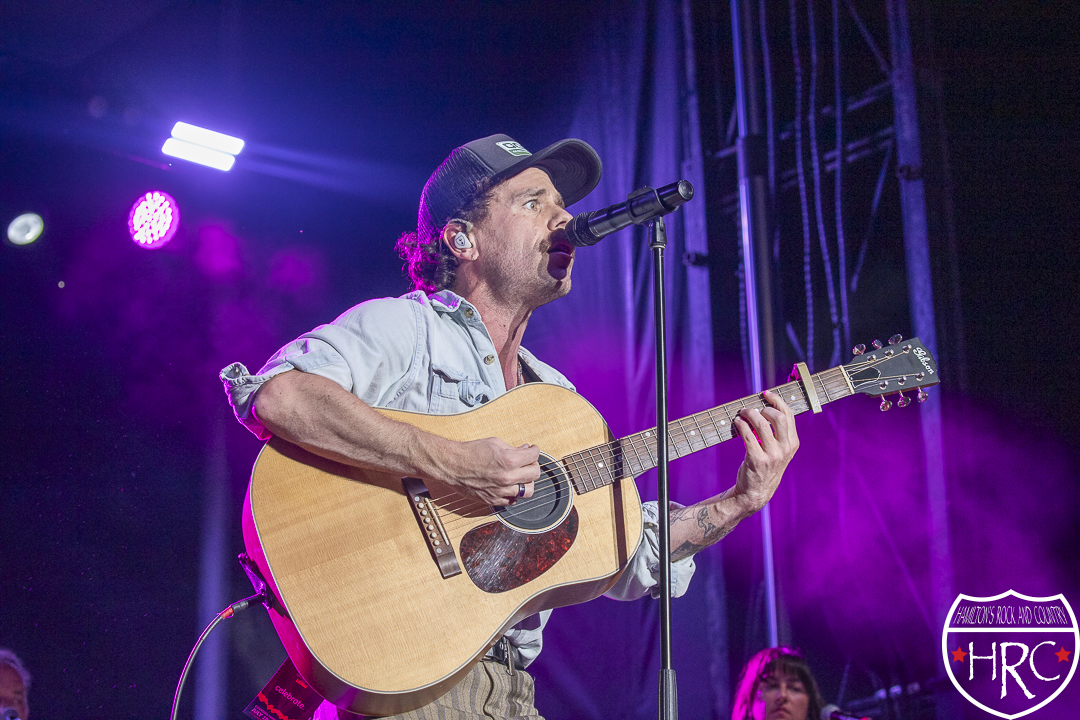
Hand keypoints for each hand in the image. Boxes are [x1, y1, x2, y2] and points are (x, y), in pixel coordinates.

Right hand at [434, 437, 540, 505]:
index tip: (533, 450)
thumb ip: (513, 448)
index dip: (535, 450)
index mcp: (509, 460)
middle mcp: (507, 477)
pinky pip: (513, 501)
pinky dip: (514, 494)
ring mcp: (501, 490)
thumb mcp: (494, 443)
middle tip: (528, 462)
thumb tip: (525, 450)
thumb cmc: (470, 452)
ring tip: (521, 476)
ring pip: (527, 491)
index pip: (534, 456)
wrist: (451, 465)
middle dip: (533, 465)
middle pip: (535, 474)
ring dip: (526, 482)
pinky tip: (510, 485)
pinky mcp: (493, 500)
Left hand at [731, 389, 798, 511]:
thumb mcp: (780, 451)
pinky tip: (737, 422)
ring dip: (749, 414)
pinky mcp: (756, 459)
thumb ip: (778, 433)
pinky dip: (741, 425)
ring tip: (742, 413)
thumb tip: (766, 408)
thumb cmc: (767, 467)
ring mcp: (772, 455)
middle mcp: (785, 449)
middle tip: (752, 408)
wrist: (756, 492)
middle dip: (763, 407)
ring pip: (761, 424)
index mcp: (793, 444)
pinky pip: (748, 435)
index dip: (777, 401)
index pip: (789, 415)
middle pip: (778, 417)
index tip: (766, 394)